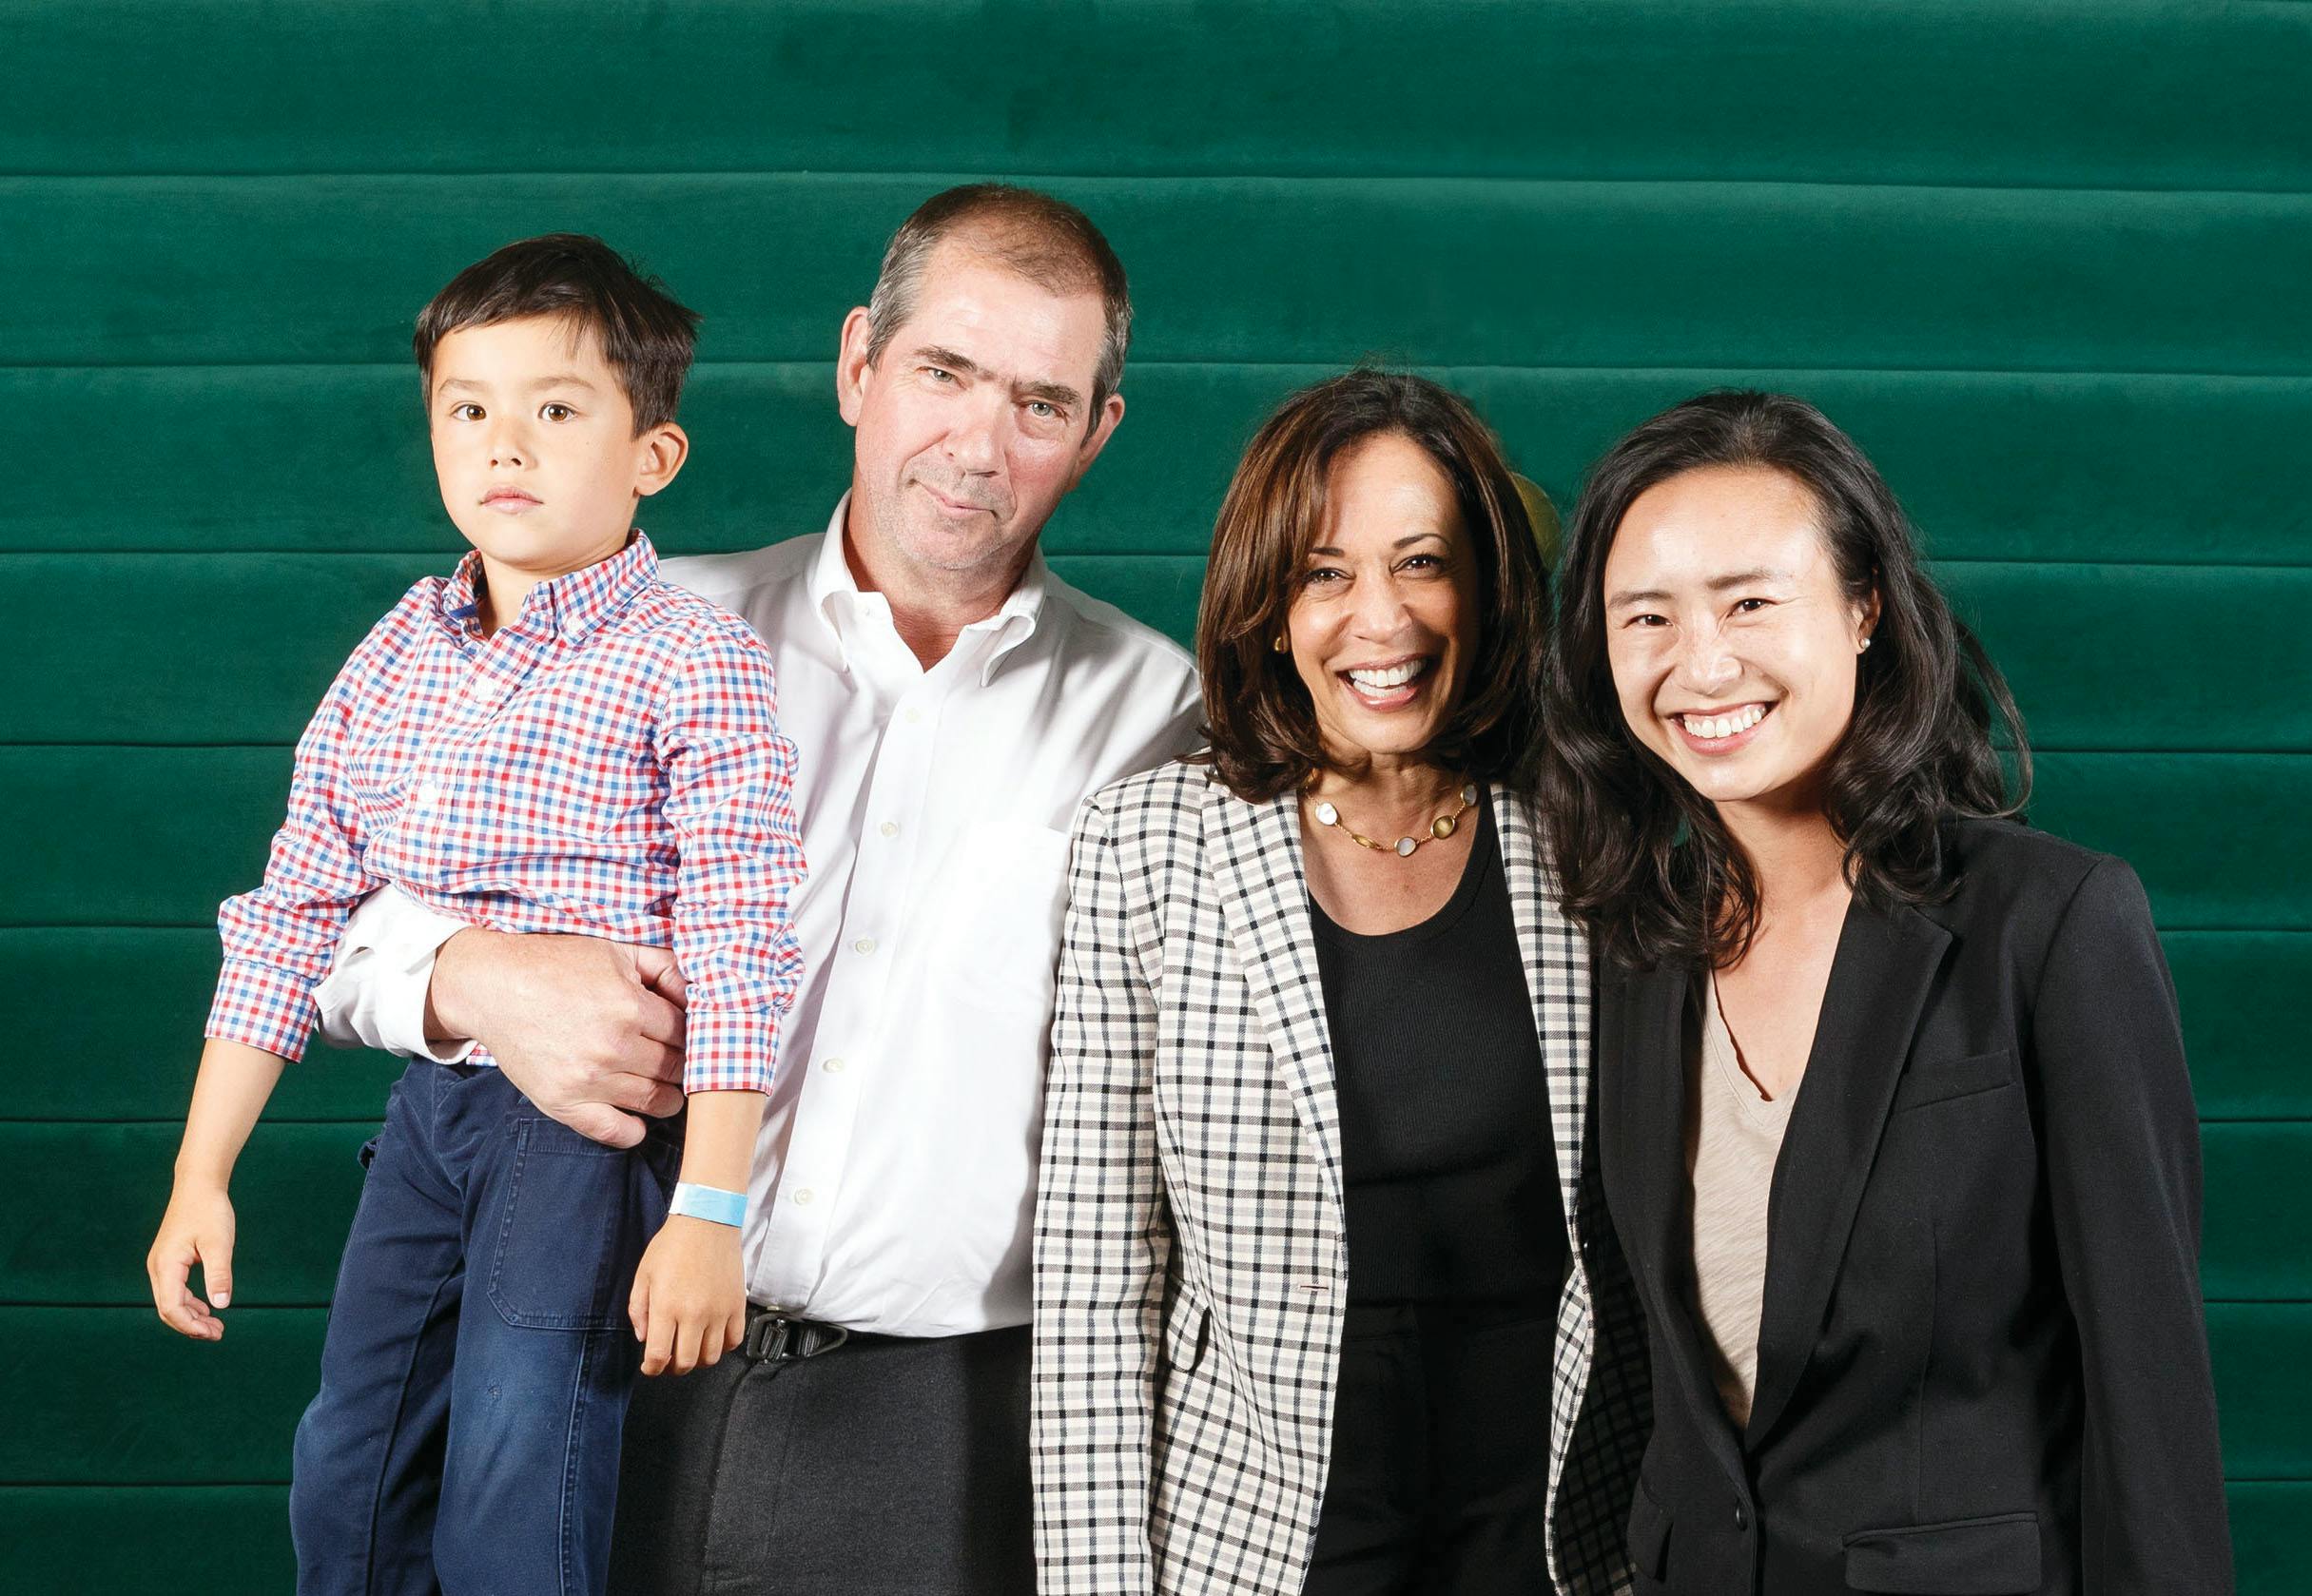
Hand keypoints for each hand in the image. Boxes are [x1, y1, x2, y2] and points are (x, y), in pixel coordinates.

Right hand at [148, 1182, 236, 1340]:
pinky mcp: (169, 1261)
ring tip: (216, 1327)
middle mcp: (157, 1268)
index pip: (171, 1307)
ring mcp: (161, 1265)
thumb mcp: (219, 1243)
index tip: (213, 1332)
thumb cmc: (209, 1210)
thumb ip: (219, 1274)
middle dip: (191, 1326)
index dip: (190, 1326)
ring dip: (191, 1317)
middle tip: (218, 1334)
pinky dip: (190, 1304)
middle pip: (168, 1309)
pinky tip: (207, 1309)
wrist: (199, 1185)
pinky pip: (175, 1291)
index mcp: (165, 1265)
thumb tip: (222, 1305)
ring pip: (171, 1301)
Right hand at [431, 929, 687, 1147]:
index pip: (685, 1034)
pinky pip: (614, 1132)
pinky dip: (633, 1131)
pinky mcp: (563, 1104)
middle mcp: (613, 1047)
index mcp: (630, 1007)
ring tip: (666, 1089)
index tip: (690, 1039)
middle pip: (674, 1069)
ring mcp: (588, 1080)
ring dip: (668, 1098)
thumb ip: (665, 967)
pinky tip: (637, 1119)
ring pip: (653, 1101)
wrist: (493, 987)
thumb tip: (702, 992)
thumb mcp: (617, 951)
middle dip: (684, 1066)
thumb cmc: (557, 965)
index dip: (693, 1036)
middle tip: (681, 1063)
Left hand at [629, 1216, 745, 1376]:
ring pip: (710, 1357)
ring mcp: (719, 1311)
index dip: (651, 1369)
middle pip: (686, 1362)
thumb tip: (643, 1338)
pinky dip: (722, 1347)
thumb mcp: (643, 1274)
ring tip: (690, 1348)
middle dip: (673, 1368)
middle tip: (669, 1359)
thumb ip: (638, 1310)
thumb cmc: (673, 1245)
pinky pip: (733, 1341)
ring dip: (697, 1360)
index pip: (658, 1356)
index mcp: (666, 1307)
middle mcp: (694, 1314)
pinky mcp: (737, 1306)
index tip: (650, 1367)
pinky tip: (711, 1338)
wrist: (707, 1221)